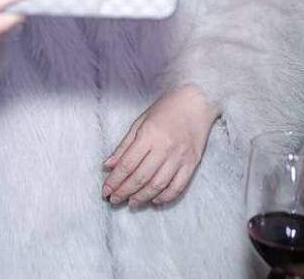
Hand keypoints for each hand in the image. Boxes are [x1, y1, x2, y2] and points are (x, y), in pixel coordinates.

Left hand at [101, 84, 220, 207]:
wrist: (197, 101)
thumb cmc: (166, 108)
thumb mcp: (140, 121)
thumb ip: (124, 145)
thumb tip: (108, 166)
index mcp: (148, 135)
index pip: (127, 164)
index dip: (115, 180)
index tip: (106, 190)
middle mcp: (164, 148)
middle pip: (141, 177)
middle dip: (125, 191)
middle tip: (114, 200)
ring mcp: (180, 157)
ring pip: (158, 185)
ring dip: (143, 197)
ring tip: (131, 203)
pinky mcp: (193, 163)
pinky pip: (178, 186)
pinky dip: (165, 196)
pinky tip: (154, 200)